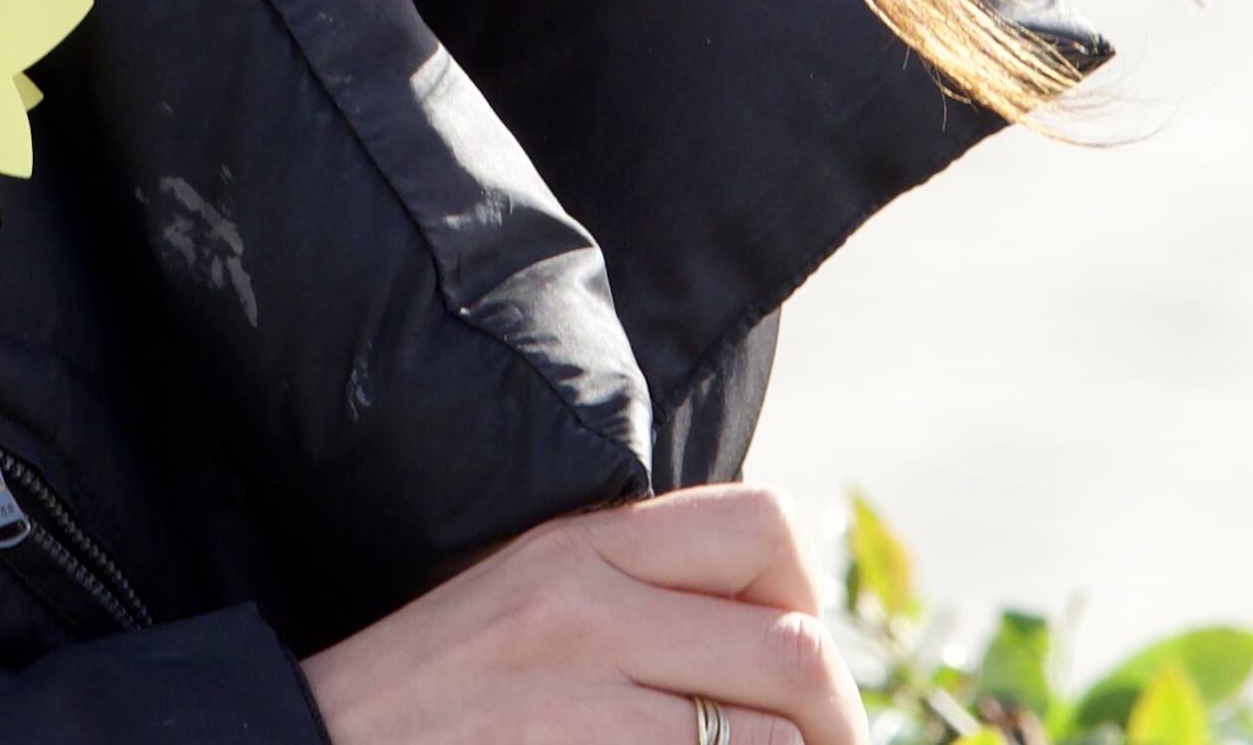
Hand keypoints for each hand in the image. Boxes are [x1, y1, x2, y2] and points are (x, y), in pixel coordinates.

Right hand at [300, 483, 865, 744]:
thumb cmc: (420, 707)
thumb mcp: (521, 610)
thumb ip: (629, 600)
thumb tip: (774, 645)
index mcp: (576, 544)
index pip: (762, 528)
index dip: (805, 606)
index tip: (794, 679)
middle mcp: (582, 603)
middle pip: (793, 650)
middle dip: (832, 729)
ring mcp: (577, 695)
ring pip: (775, 740)